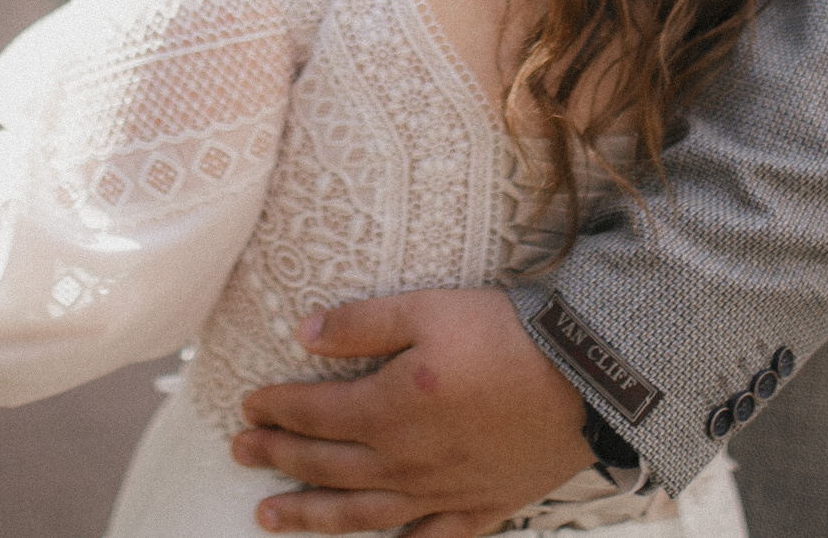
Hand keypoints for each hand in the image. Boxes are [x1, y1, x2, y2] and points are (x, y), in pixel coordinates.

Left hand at [231, 288, 590, 534]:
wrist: (587, 378)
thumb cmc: (506, 337)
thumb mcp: (427, 309)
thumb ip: (362, 324)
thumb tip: (304, 333)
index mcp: (387, 412)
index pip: (312, 415)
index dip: (275, 410)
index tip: (246, 405)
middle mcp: (406, 463)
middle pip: (325, 466)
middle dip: (277, 459)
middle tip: (240, 452)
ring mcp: (443, 492)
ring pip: (362, 515)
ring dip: (312, 517)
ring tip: (270, 518)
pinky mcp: (483, 505)